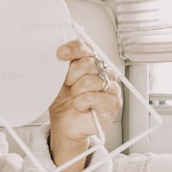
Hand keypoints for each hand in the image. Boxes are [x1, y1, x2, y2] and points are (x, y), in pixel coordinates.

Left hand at [48, 40, 122, 171]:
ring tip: (74, 98)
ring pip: (91, 80)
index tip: (60, 54)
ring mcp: (111, 87)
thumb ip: (61, 66)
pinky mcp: (114, 102)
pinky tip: (80, 106)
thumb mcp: (57, 80)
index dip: (73, 49)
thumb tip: (57, 55)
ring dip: (76, 91)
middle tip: (67, 85)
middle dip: (71, 75)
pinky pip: (94, 96)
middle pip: (88, 63)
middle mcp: (104, 72)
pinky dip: (81, 102)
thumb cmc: (63, 101)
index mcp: (91, 62)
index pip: (86, 47)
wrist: (64, 123)